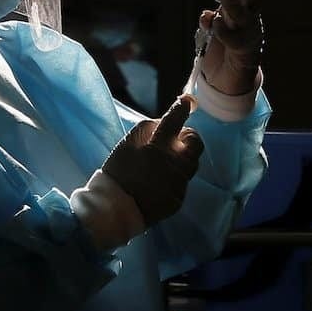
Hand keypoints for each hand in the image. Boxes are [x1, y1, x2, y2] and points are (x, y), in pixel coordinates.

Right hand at [101, 96, 203, 225]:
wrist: (116, 209)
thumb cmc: (118, 172)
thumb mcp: (125, 144)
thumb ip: (147, 129)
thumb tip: (163, 123)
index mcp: (158, 147)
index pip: (175, 120)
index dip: (181, 108)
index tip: (187, 101)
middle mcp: (174, 164)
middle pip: (195, 142)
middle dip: (188, 137)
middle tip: (174, 140)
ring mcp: (179, 183)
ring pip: (190, 163)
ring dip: (180, 158)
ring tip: (161, 164)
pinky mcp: (179, 198)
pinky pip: (181, 182)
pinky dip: (172, 178)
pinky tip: (157, 183)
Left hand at [199, 0, 263, 94]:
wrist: (228, 80)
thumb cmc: (222, 51)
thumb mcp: (213, 29)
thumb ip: (209, 19)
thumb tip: (207, 14)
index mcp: (246, 9)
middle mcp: (251, 20)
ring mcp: (249, 35)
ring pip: (244, 16)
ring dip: (233, 5)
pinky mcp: (243, 52)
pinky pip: (234, 39)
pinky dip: (224, 30)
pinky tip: (215, 23)